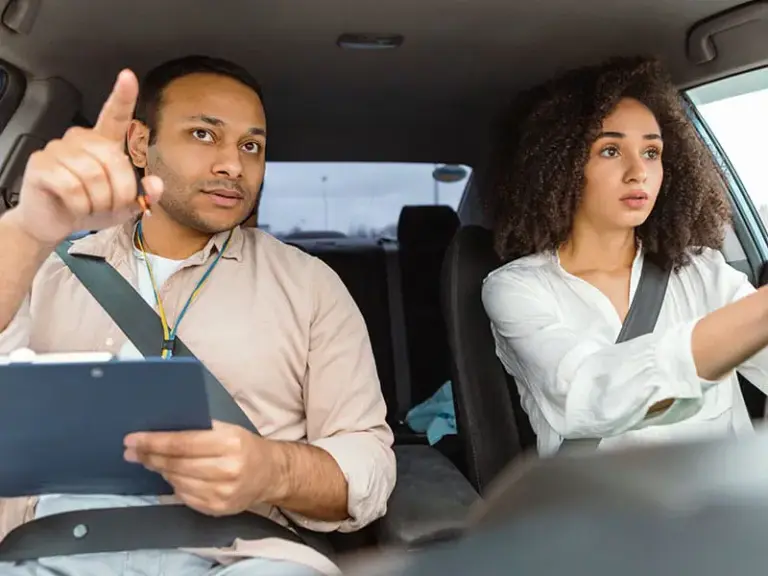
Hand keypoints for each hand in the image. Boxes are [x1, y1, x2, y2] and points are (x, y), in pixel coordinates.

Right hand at [7, 69, 162, 246]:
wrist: (53, 221)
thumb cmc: (89, 207)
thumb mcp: (123, 206)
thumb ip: (143, 195)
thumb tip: (156, 185)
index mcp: (103, 143)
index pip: (114, 115)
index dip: (123, 97)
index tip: (128, 77)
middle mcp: (80, 139)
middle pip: (113, 160)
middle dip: (119, 191)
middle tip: (110, 205)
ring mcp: (59, 149)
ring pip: (94, 176)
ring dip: (99, 200)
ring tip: (91, 205)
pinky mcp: (41, 164)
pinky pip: (72, 187)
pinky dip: (80, 204)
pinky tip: (74, 205)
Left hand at [123, 420, 280, 516]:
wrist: (270, 474)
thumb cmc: (245, 446)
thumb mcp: (228, 429)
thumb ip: (200, 429)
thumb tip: (161, 431)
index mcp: (230, 443)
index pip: (183, 443)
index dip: (154, 442)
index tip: (132, 439)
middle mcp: (227, 470)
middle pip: (177, 464)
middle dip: (150, 456)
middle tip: (132, 451)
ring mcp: (222, 493)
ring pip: (177, 482)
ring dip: (160, 470)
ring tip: (149, 461)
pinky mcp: (218, 509)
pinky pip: (185, 497)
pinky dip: (173, 485)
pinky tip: (170, 476)